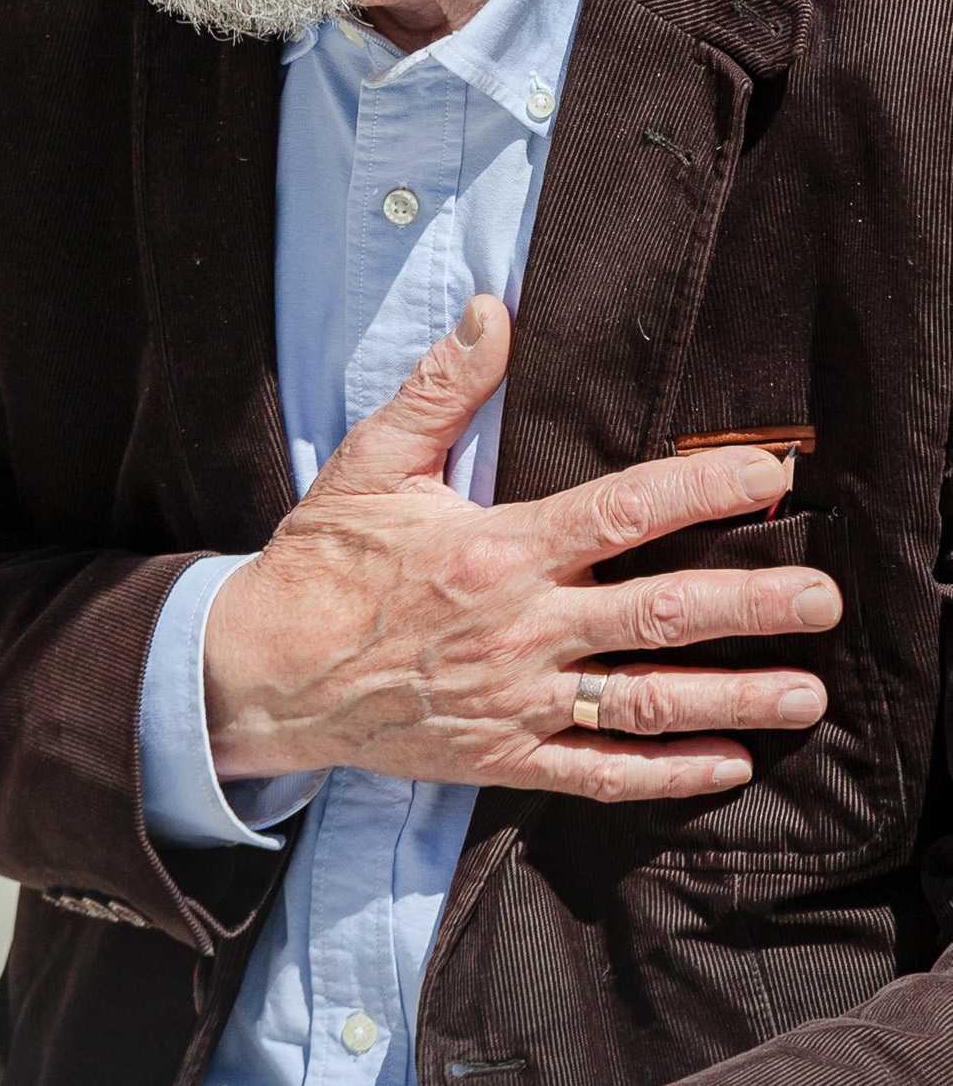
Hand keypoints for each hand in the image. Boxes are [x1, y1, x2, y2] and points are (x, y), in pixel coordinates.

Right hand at [205, 294, 835, 796]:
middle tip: (824, 599)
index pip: (623, 513)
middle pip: (658, 616)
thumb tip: (494, 311)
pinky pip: (596, 772)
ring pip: (644, 703)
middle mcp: (519, 628)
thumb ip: (441, 387)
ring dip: (732, 698)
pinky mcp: (501, 757)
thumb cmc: (321, 563)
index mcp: (497, 549)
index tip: (768, 476)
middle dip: (751, 606)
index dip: (704, 490)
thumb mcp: (373, 462)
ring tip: (805, 691)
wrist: (262, 673)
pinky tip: (727, 765)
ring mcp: (515, 699)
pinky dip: (665, 773)